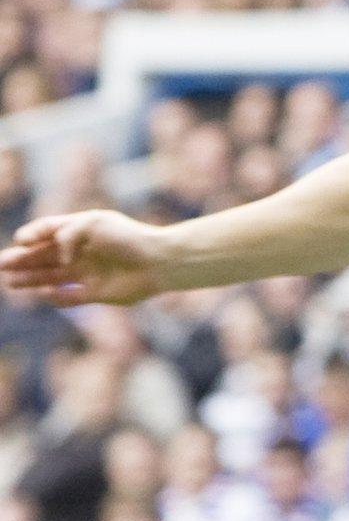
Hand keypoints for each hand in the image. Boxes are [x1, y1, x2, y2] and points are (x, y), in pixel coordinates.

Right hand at [0, 210, 168, 306]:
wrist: (159, 262)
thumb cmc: (128, 238)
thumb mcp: (94, 224)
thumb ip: (68, 235)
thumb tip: (59, 258)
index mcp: (82, 231)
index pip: (50, 231)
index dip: (33, 235)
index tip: (22, 240)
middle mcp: (83, 252)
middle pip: (46, 256)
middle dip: (23, 260)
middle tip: (1, 264)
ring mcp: (89, 273)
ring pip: (53, 276)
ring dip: (32, 279)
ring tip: (10, 281)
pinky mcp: (98, 293)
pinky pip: (70, 296)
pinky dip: (56, 296)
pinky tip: (42, 293)